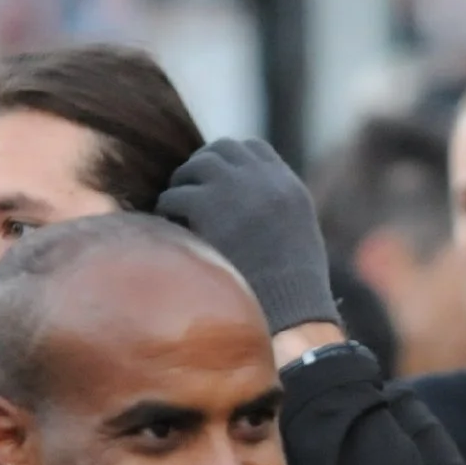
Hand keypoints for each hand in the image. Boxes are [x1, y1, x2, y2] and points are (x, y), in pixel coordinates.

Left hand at [157, 139, 339, 335]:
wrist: (292, 315)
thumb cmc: (293, 293)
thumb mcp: (296, 239)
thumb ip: (273, 211)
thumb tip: (239, 207)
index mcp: (290, 188)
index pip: (253, 149)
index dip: (231, 162)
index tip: (217, 183)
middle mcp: (265, 180)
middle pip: (221, 150)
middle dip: (202, 168)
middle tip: (190, 194)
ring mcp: (236, 189)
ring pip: (195, 167)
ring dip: (184, 186)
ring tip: (178, 212)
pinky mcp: (209, 206)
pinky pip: (175, 196)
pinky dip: (169, 211)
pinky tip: (172, 232)